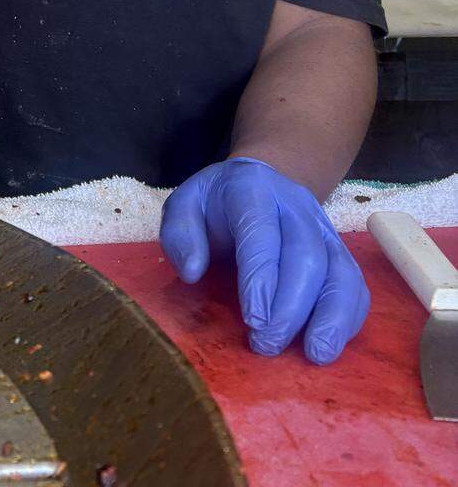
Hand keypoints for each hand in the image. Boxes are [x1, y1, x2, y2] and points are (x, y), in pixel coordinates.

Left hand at [159, 157, 369, 363]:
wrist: (256, 181)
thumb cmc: (215, 204)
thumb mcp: (184, 206)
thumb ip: (180, 234)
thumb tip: (193, 272)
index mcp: (252, 189)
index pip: (262, 233)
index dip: (261, 278)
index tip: (253, 321)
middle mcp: (295, 205)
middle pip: (306, 255)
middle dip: (290, 307)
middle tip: (267, 345)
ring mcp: (323, 226)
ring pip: (340, 269)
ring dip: (331, 316)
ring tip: (315, 354)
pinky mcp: (339, 249)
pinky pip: (355, 283)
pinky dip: (348, 315)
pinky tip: (330, 342)